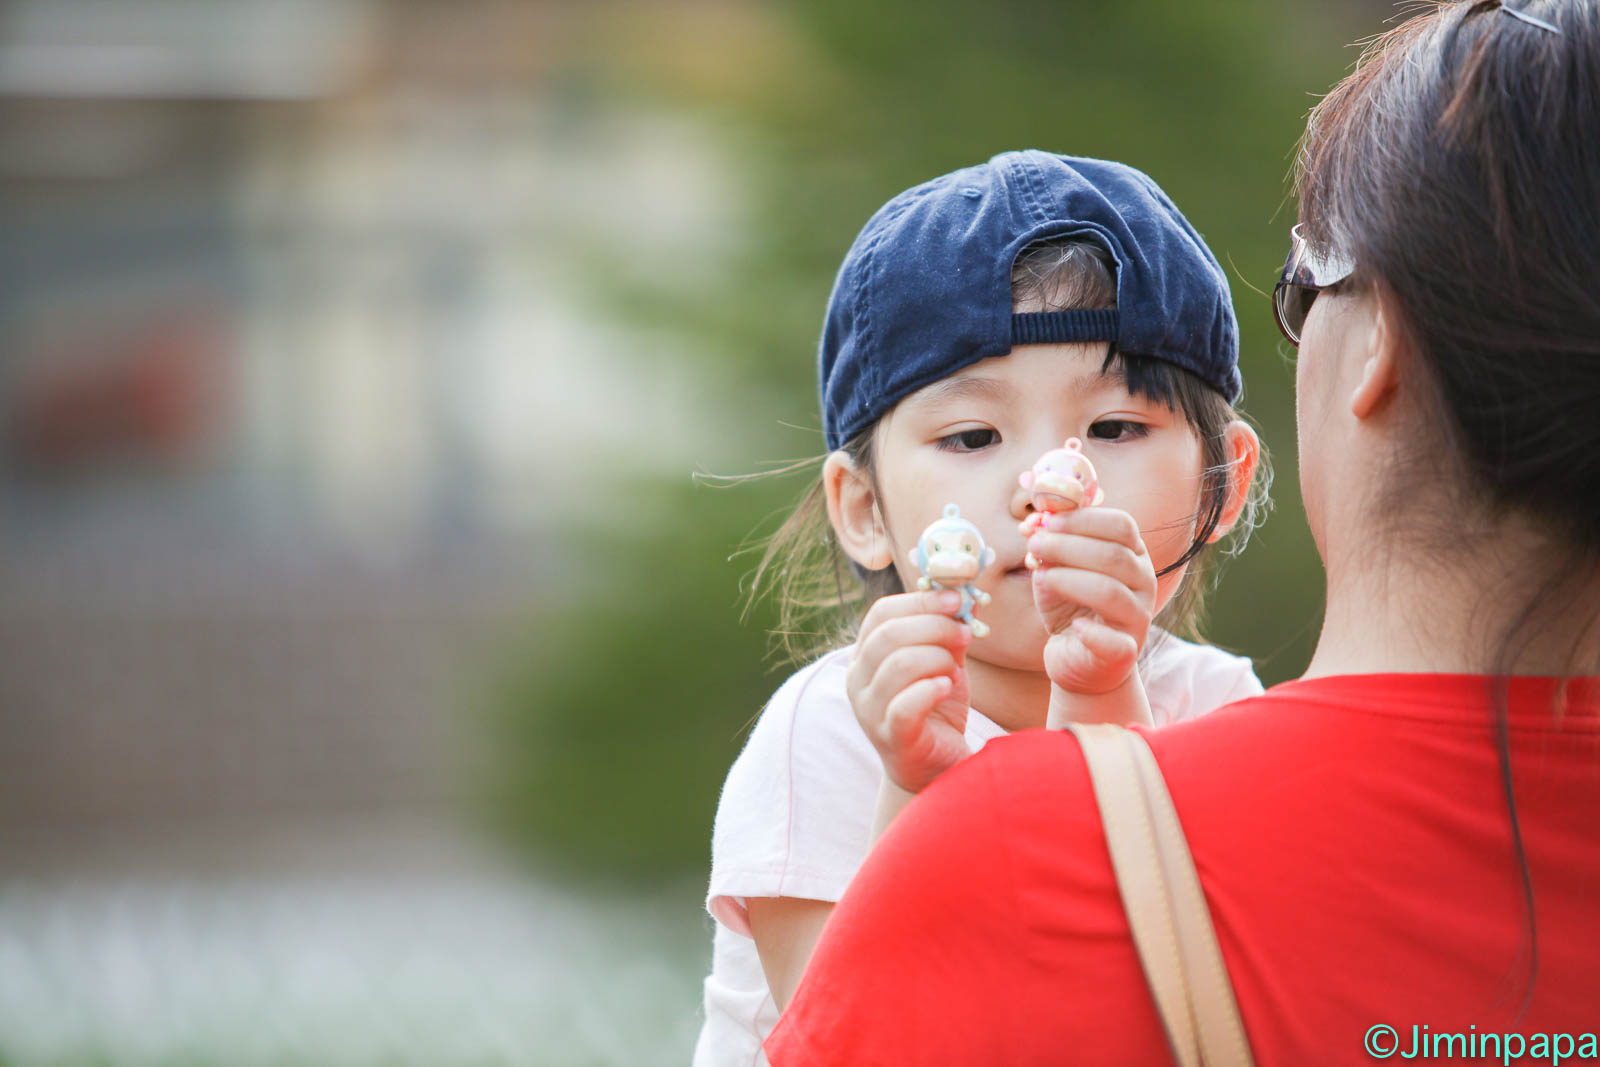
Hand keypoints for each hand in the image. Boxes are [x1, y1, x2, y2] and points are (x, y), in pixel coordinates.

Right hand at [846, 590, 973, 793]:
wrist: (936, 765)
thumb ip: (949, 630)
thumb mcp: (944, 662)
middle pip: (889, 635)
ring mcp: (869, 711)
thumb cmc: (936, 708)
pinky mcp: (890, 738)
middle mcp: (857, 680)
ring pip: (899, 665)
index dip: (920, 600)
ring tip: (956, 669)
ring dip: (938, 658)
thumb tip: (967, 594)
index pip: (881, 613)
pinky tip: (947, 688)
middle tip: (966, 632)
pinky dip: (931, 690)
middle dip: (935, 626)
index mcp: (865, 655)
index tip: (957, 598)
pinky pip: (905, 706)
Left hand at [1022, 506, 1155, 695]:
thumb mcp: (1055, 571)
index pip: (1121, 525)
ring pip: (1110, 592)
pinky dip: (1093, 634)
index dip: (1083, 519)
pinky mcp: (1125, 653)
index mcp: (1133, 555)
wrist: (1079, 660)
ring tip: (1040, 577)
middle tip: (1035, 544)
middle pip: (1114, 555)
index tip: (1047, 521)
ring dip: (1068, 579)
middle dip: (1068, 546)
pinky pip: (1115, 643)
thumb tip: (1033, 522)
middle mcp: (1144, 583)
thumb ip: (1049, 545)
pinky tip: (1075, 626)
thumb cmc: (1069, 607)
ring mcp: (1138, 619)